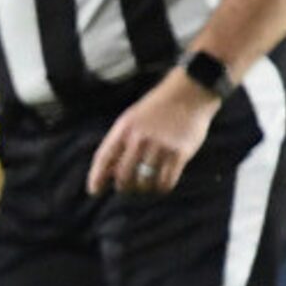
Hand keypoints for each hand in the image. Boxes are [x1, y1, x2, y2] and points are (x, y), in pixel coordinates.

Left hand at [86, 71, 218, 198]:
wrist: (190, 93)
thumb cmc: (157, 109)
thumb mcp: (131, 119)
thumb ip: (120, 142)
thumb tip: (109, 172)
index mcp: (124, 129)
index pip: (104, 158)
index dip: (96, 177)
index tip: (95, 192)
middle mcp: (140, 139)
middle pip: (123, 176)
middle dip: (124, 186)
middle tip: (128, 187)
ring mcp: (160, 146)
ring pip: (144, 182)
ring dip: (144, 187)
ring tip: (147, 183)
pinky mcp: (180, 153)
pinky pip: (166, 181)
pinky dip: (162, 187)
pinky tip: (162, 184)